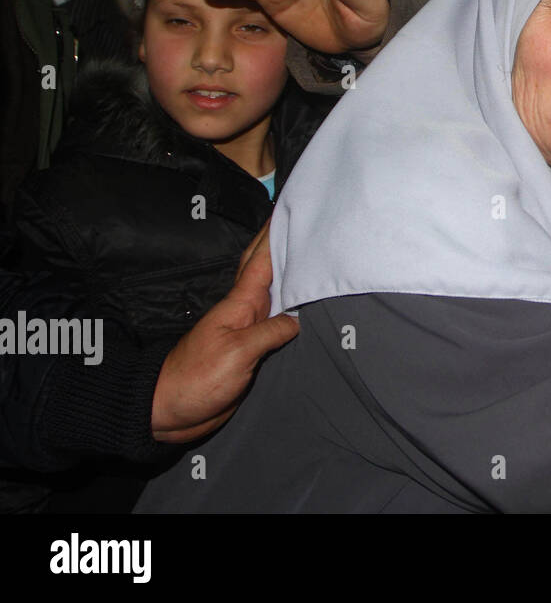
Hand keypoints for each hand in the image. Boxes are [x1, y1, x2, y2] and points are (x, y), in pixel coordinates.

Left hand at [151, 222, 298, 442]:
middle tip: (309, 221)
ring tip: (315, 254)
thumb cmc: (197, 378)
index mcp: (240, 302)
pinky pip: (279, 320)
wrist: (170, 410)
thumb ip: (271, 331)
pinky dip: (294, 306)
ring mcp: (250, 328)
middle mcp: (247, 309)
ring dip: (293, 272)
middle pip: (269, 268)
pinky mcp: (254, 349)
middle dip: (285, 243)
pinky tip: (306, 304)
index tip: (293, 206)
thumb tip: (300, 317)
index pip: (262, 258)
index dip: (276, 232)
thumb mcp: (237, 352)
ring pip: (277, 293)